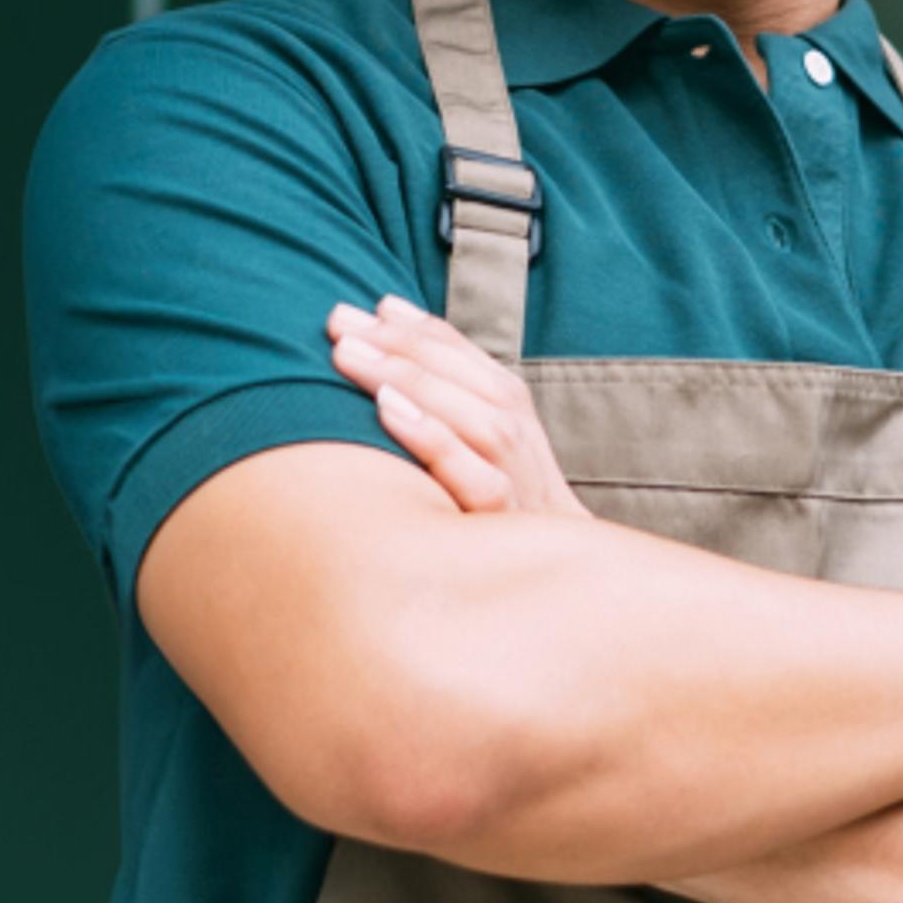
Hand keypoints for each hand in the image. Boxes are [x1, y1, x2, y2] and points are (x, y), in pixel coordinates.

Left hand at [326, 294, 589, 517]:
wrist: (562, 596)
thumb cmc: (498, 524)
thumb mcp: (478, 461)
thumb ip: (443, 409)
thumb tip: (382, 343)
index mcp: (513, 419)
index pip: (467, 358)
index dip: (419, 327)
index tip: (371, 305)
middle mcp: (520, 442)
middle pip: (466, 378)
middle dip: (400, 344)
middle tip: (339, 323)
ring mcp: (520, 484)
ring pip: (474, 418)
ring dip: (411, 380)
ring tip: (350, 356)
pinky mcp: (507, 526)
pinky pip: (477, 478)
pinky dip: (435, 438)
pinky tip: (387, 412)